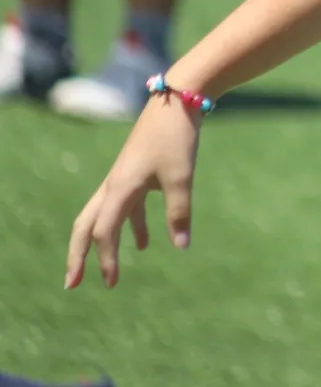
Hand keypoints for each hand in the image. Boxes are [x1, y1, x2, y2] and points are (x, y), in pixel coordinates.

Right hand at [67, 94, 202, 288]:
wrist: (177, 102)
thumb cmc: (176, 138)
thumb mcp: (181, 177)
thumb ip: (179, 213)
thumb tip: (181, 247)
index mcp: (120, 188)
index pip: (103, 231)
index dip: (106, 258)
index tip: (112, 282)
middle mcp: (113, 185)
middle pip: (85, 226)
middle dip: (78, 256)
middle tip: (73, 284)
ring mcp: (122, 179)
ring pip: (101, 217)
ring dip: (101, 244)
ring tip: (106, 272)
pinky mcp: (134, 174)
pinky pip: (125, 207)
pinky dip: (130, 226)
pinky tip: (143, 243)